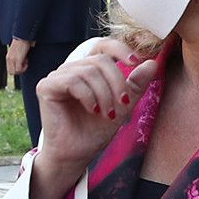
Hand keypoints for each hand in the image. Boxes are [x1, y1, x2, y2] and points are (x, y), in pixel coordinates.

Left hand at [6, 37, 32, 78]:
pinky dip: (24, 67)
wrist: (23, 36)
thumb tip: (24, 59)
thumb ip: (17, 56)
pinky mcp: (17, 59)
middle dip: (19, 70)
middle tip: (24, 64)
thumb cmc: (22, 42)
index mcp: (8, 57)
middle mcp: (9, 59)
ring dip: (22, 69)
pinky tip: (27, 60)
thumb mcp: (18, 51)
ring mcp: (12, 60)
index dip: (16, 69)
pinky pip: (19, 69)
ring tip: (26, 61)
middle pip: (11, 72)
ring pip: (15, 72)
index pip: (9, 70)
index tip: (22, 63)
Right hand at [35, 39, 158, 176]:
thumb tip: (152, 63)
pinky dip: (88, 96)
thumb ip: (136, 84)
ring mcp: (57, 77)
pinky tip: (92, 110)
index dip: (120, 48)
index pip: (102, 45)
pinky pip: (73, 81)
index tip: (135, 62)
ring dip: (104, 94)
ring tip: (107, 113)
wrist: (77, 152)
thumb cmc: (96, 130)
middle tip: (122, 105)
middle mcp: (71, 70)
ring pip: (88, 71)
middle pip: (100, 60)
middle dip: (117, 83)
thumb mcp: (123, 105)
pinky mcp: (46, 87)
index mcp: (88, 70)